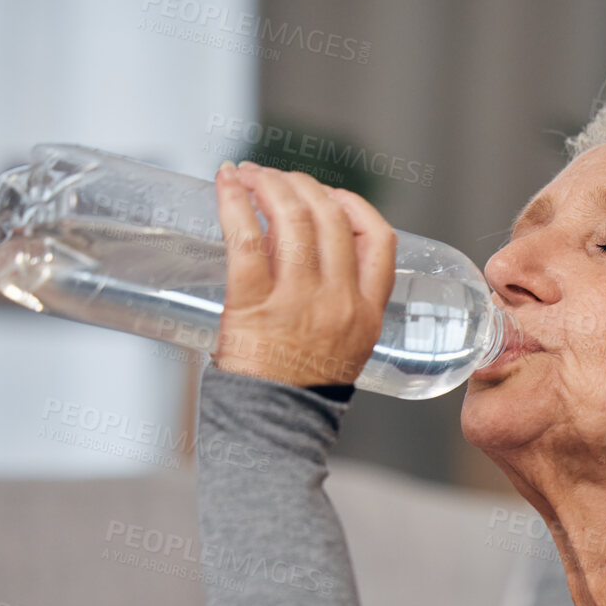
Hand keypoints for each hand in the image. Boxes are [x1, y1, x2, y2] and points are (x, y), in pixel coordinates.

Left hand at [211, 160, 395, 387]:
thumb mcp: (342, 347)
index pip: (380, 241)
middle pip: (331, 218)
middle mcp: (339, 303)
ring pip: (293, 219)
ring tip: (248, 174)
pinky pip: (245, 239)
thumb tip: (293, 245)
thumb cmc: (297, 391)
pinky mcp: (253, 306)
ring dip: (269, 183)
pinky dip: (234, 201)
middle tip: (274, 178)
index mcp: (367, 314)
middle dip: (301, 185)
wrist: (272, 431)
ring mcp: (298, 303)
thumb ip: (333, 300)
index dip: (354, 205)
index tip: (330, 196)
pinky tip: (226, 183)